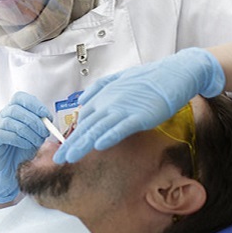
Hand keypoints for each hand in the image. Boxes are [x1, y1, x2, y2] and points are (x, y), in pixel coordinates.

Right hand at [0, 92, 51, 203]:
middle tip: (45, 132)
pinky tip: (27, 145)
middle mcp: (1, 116)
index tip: (47, 116)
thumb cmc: (22, 150)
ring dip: (28, 131)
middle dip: (34, 120)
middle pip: (16, 109)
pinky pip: (4, 134)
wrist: (9, 171)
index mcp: (12, 111)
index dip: (34, 104)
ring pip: (10, 121)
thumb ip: (40, 126)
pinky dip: (19, 139)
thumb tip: (48, 121)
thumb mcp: (34, 136)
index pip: (20, 98)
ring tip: (37, 141)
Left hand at [53, 47, 224, 163]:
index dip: (73, 135)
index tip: (63, 148)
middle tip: (58, 159)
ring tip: (70, 158)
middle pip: (86, 125)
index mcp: (104, 95)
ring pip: (98, 128)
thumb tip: (82, 100)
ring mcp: (124, 108)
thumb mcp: (120, 79)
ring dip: (82, 144)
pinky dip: (109, 136)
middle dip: (71, 144)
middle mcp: (110, 101)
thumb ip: (100, 89)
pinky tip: (98, 145)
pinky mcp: (139, 115)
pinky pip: (121, 127)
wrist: (174, 73)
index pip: (84, 118)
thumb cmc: (149, 78)